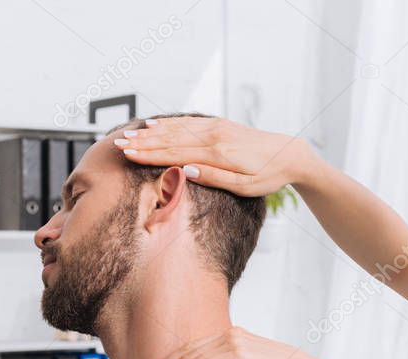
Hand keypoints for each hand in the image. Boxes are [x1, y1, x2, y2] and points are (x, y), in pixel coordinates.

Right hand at [116, 116, 317, 196]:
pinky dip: (168, 124)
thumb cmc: (269, 175)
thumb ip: (216, 178)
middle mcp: (214, 137)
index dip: (149, 155)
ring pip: (176, 129)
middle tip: (117, 144)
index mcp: (218, 154)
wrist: (290, 153)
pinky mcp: (219, 124)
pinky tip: (154, 124)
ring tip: (128, 135)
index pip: (175, 154)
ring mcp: (216, 128)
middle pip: (170, 139)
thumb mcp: (245, 186)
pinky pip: (187, 123)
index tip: (127, 155)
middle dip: (142, 143)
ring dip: (150, 133)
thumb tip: (186, 171)